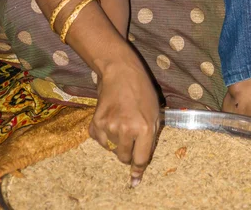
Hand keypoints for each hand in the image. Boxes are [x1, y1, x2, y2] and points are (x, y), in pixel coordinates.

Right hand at [89, 54, 159, 186]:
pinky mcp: (95, 124)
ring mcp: (109, 127)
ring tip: (121, 120)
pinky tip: (110, 119)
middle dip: (128, 152)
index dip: (138, 169)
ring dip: (117, 141)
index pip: (140, 159)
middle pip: (124, 158)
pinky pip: (100, 141)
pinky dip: (104, 135)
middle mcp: (126, 130)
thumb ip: (151, 137)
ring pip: (112, 149)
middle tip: (131, 135)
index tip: (135, 178)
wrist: (120, 72)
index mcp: (144, 128)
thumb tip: (141, 163)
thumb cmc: (142, 91)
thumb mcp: (155, 112)